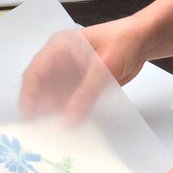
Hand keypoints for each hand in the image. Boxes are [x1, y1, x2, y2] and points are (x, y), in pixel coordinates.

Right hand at [20, 18, 146, 121]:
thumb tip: (70, 118)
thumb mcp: (104, 66)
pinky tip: (73, 124)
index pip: (35, 72)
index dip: (29, 95)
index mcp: (59, 47)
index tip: (29, 116)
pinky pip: (70, 100)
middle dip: (42, 107)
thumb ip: (87, 92)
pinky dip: (70, 111)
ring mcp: (70, 72)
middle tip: (44, 130)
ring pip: (55, 96)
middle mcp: (60, 60)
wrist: (144, 40)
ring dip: (56, 112)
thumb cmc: (124, 41)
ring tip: (58, 131)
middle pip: (42, 87)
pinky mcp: (81, 83)